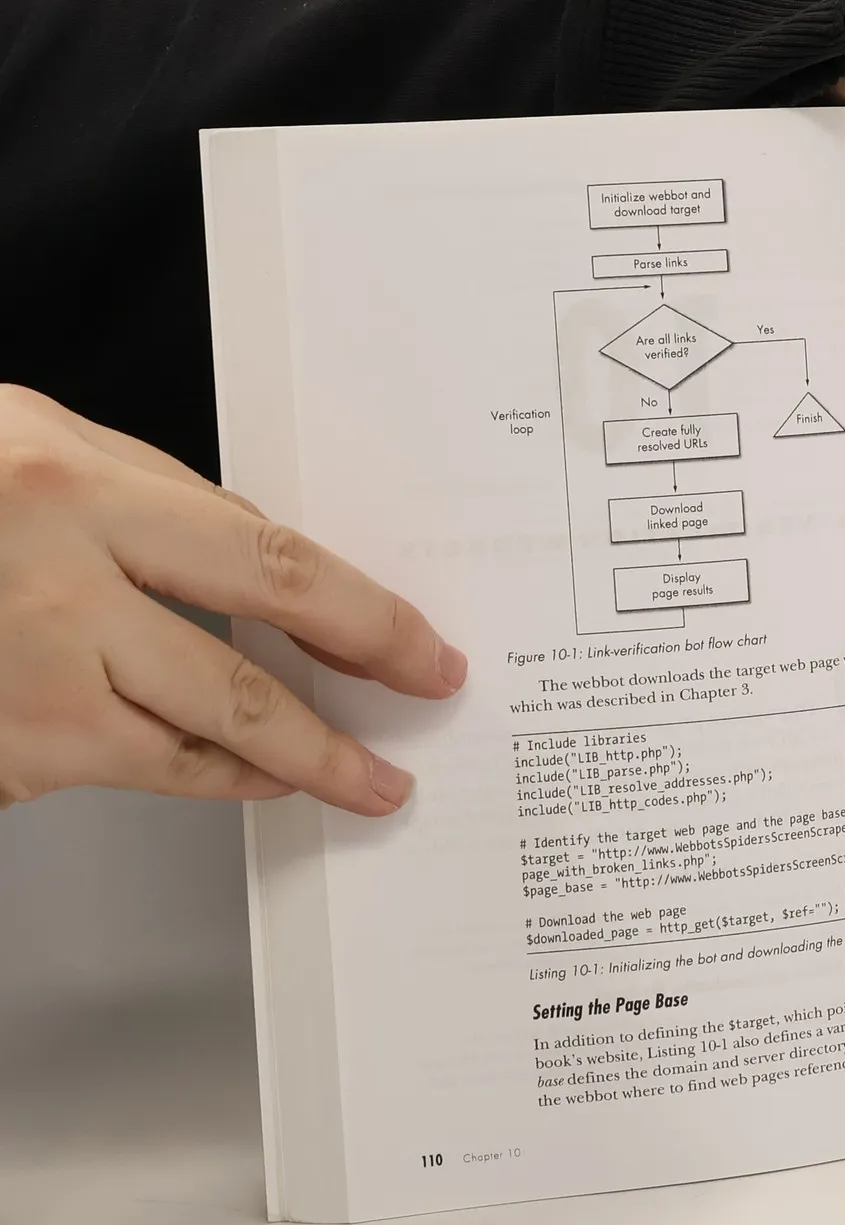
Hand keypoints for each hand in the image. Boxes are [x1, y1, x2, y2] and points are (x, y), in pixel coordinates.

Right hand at [0, 385, 464, 814]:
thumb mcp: (30, 446)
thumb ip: (149, 496)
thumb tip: (263, 559)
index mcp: (67, 492)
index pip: (270, 565)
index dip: (364, 616)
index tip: (422, 650)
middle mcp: (50, 596)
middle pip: (245, 678)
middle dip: (347, 719)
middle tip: (411, 735)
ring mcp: (20, 686)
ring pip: (197, 743)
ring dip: (292, 767)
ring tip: (355, 779)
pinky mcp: (3, 754)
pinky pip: (131, 769)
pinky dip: (201, 776)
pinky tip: (246, 775)